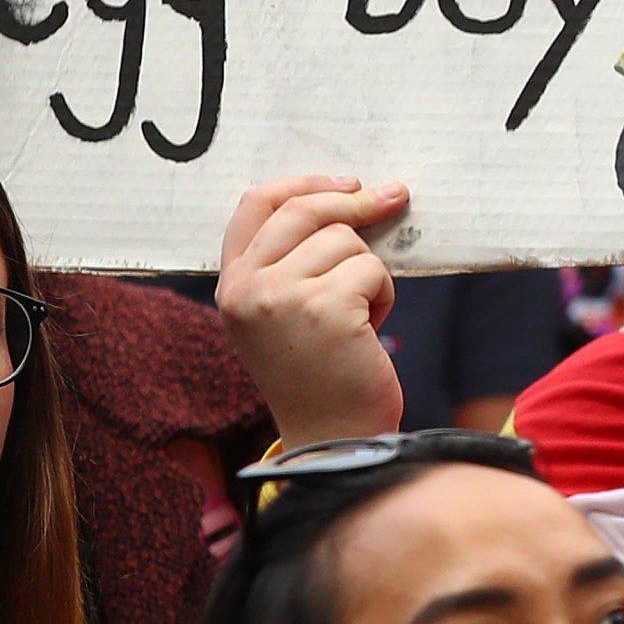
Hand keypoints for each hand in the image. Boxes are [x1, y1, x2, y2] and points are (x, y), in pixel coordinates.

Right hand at [215, 175, 409, 446]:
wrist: (332, 440)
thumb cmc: (318, 376)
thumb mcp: (281, 314)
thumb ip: (291, 261)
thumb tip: (348, 197)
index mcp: (231, 285)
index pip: (256, 204)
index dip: (304, 183)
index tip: (345, 183)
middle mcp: (247, 287)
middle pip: (305, 210)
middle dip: (354, 202)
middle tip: (393, 198)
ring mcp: (282, 296)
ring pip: (346, 241)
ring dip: (368, 272)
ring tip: (360, 317)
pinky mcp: (325, 307)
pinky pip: (371, 270)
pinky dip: (382, 295)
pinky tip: (369, 330)